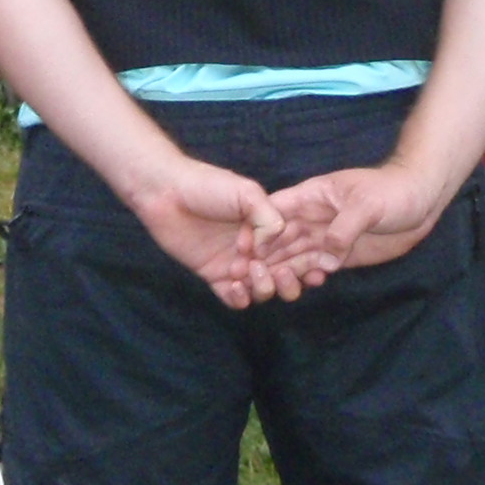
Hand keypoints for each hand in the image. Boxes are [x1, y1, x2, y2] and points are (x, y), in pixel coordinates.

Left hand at [123, 154, 297, 308]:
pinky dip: (240, 298)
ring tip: (251, 271)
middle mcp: (256, 249)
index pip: (296, 252)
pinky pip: (234, 298)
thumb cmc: (208, 186)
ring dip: (263, 288)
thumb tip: (274, 247)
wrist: (167, 192)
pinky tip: (236, 285)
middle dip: (289, 281)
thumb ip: (269, 219)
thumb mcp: (248, 193)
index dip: (308, 264)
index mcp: (267, 229)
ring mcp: (235, 264)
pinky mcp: (214, 276)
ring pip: (261, 291)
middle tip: (280, 272)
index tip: (317, 270)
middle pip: (283, 277)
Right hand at [259, 162, 447, 279]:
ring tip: (273, 288)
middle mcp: (312, 218)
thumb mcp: (367, 205)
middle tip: (250, 278)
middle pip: (279, 237)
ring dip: (282, 270)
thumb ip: (344, 228)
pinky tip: (301, 287)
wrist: (421, 201)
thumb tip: (325, 258)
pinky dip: (306, 277)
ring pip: (295, 255)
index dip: (257, 228)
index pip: (275, 210)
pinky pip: (316, 267)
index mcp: (311, 197)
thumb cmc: (392, 192)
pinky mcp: (340, 255)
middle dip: (263, 256)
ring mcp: (326, 237)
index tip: (245, 251)